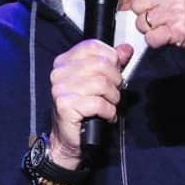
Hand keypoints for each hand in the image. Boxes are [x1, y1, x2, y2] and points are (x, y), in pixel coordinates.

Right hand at [49, 39, 133, 165]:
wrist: (68, 138)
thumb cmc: (82, 110)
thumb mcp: (98, 82)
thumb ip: (111, 64)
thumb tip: (126, 49)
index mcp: (64, 62)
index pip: (93, 46)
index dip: (111, 59)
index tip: (114, 73)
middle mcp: (59, 73)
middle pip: (101, 65)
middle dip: (115, 81)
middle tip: (114, 94)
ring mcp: (60, 89)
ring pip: (102, 84)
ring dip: (113, 98)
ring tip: (110, 106)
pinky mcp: (65, 105)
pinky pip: (98, 103)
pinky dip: (108, 111)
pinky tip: (106, 116)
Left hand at [130, 0, 184, 78]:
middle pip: (137, 5)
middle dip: (147, 13)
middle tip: (166, 13)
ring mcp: (176, 9)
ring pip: (142, 23)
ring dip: (153, 28)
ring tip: (170, 22)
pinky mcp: (177, 29)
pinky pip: (151, 38)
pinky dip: (158, 41)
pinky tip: (172, 34)